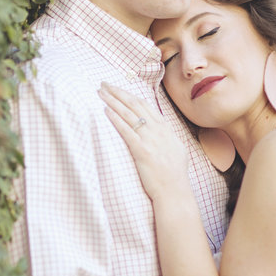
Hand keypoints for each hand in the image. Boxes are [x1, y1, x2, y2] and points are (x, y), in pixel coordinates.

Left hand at [98, 84, 188, 201]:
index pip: (145, 105)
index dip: (129, 94)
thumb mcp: (175, 150)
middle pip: (135, 104)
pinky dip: (116, 119)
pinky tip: (106, 110)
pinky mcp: (142, 151)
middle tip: (103, 83)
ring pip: (129, 114)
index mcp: (166, 129)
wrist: (175, 192)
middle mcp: (159, 131)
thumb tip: (157, 129)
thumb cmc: (173, 175)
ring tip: (100, 92)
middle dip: (118, 92)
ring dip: (113, 100)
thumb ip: (165, 137)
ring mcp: (151, 140)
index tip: (117, 88)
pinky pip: (127, 131)